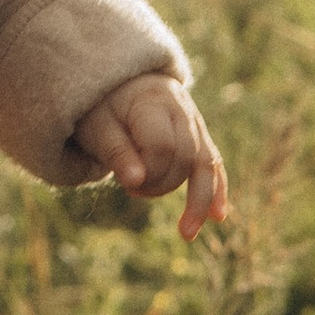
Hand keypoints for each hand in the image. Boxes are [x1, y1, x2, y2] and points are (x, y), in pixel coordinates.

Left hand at [74, 73, 229, 242]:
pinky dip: (216, 189)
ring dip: (199, 199)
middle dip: (162, 184)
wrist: (120, 80)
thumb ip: (115, 151)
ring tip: (187, 233)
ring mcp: (195, 122)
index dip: (147, 172)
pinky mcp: (199, 136)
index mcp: (153, 102)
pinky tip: (217, 216)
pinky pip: (213, 163)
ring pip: (207, 163)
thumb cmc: (103, 105)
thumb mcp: (97, 125)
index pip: (163, 147)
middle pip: (186, 157)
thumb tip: (135, 181)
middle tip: (132, 192)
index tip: (125, 184)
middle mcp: (181, 110)